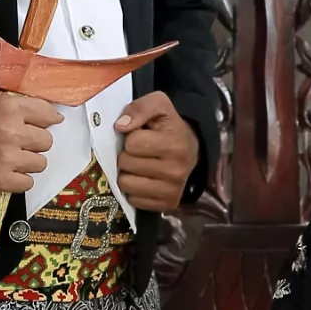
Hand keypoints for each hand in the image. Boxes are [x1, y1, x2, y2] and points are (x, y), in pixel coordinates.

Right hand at [0, 88, 62, 194]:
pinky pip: (27, 183)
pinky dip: (20, 178)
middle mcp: (11, 132)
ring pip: (40, 163)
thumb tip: (45, 106)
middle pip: (46, 141)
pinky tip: (9, 171)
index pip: (48, 114)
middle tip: (21, 141)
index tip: (42, 124)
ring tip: (14, 157)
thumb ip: (14, 98)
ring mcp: (6, 159)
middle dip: (35, 140)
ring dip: (29, 161)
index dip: (46, 119)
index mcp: (9, 107)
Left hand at [113, 90, 199, 212]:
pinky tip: (144, 179)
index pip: (132, 143)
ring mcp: (172, 190)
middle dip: (128, 155)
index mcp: (175, 144)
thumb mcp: (158, 105)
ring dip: (128, 173)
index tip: (141, 136)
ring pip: (126, 184)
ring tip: (139, 165)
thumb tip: (120, 126)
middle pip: (126, 163)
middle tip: (140, 152)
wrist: (190, 148)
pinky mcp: (167, 204)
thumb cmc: (168, 126)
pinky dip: (134, 190)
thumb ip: (139, 108)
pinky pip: (133, 200)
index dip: (132, 137)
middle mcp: (177, 170)